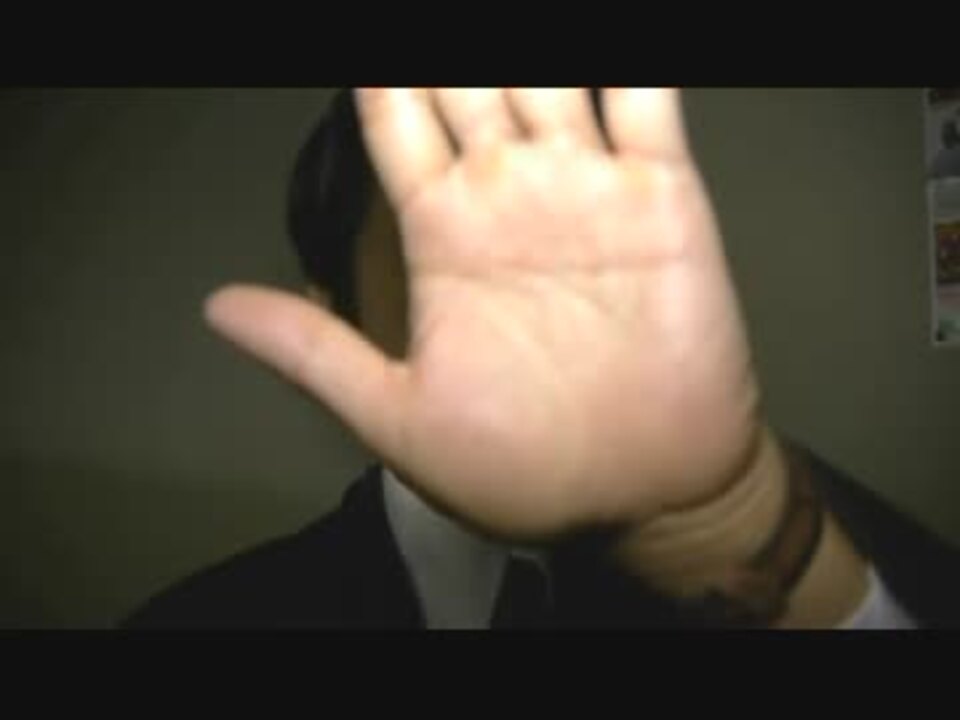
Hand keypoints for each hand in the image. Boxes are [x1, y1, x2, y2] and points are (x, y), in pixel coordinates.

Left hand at [205, 88, 763, 542]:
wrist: (643, 495)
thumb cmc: (522, 469)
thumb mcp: (399, 417)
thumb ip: (314, 352)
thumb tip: (215, 310)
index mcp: (444, 233)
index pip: (396, 122)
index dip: (379, 77)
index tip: (359, 53)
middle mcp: (510, 196)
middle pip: (466, 82)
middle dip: (447, 56)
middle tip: (432, 36)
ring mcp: (587, 189)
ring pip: (547, 75)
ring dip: (520, 48)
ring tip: (494, 27)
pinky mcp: (663, 197)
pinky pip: (644, 101)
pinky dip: (626, 66)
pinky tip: (594, 51)